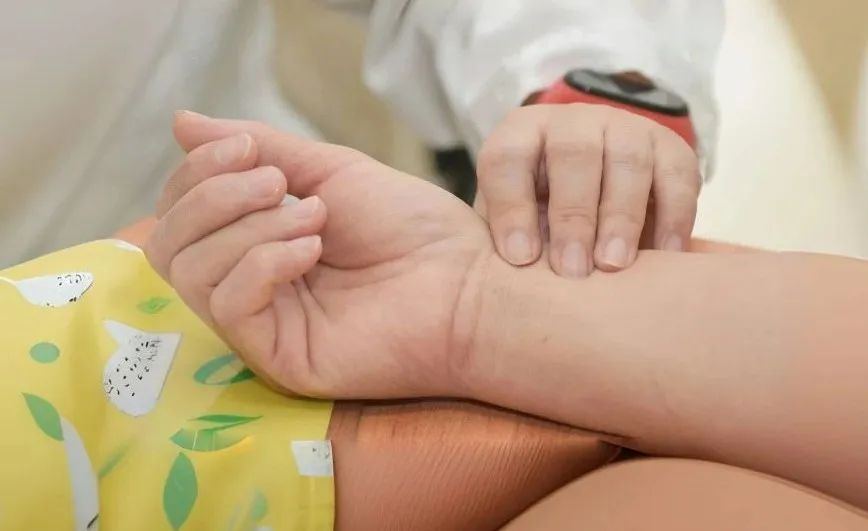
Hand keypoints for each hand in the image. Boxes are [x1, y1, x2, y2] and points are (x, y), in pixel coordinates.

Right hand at [145, 112, 492, 398]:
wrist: (468, 281)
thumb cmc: (412, 228)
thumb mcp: (330, 171)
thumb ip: (258, 147)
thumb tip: (180, 122)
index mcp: (255, 244)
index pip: (180, 212)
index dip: (197, 172)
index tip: (246, 147)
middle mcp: (249, 286)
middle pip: (168, 244)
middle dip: (211, 196)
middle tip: (276, 182)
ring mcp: (261, 325)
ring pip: (189, 271)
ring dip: (245, 226)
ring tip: (313, 217)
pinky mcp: (277, 358)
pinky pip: (227, 306)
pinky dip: (261, 262)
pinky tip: (312, 249)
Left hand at [475, 103, 700, 276]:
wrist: (598, 191)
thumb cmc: (541, 219)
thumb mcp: (514, 223)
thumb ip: (500, 244)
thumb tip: (491, 288)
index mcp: (520, 135)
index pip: (508, 159)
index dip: (511, 207)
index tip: (519, 258)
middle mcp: (572, 123)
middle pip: (573, 154)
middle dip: (573, 216)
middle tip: (571, 270)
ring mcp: (625, 128)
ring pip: (626, 161)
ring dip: (621, 217)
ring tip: (613, 266)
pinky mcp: (669, 147)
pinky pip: (676, 176)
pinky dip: (673, 218)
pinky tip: (664, 257)